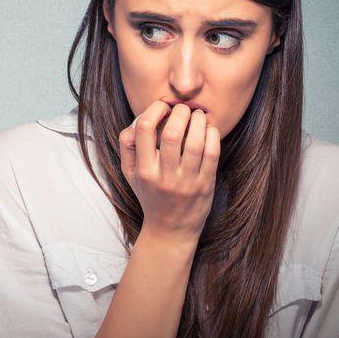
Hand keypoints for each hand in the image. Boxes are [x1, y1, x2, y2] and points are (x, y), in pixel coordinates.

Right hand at [117, 100, 220, 245]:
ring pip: (194, 142)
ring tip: (198, 115)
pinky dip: (212, 135)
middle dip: (180, 112)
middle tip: (183, 108)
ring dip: (198, 121)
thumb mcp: (129, 174)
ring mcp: (186, 181)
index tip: (162, 106)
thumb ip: (127, 146)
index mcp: (143, 170)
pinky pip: (212, 154)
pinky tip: (208, 129)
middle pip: (171, 133)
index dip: (154, 110)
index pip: (143, 129)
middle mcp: (163, 176)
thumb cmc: (150, 195)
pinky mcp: (205, 185)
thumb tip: (136, 119)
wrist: (170, 230)